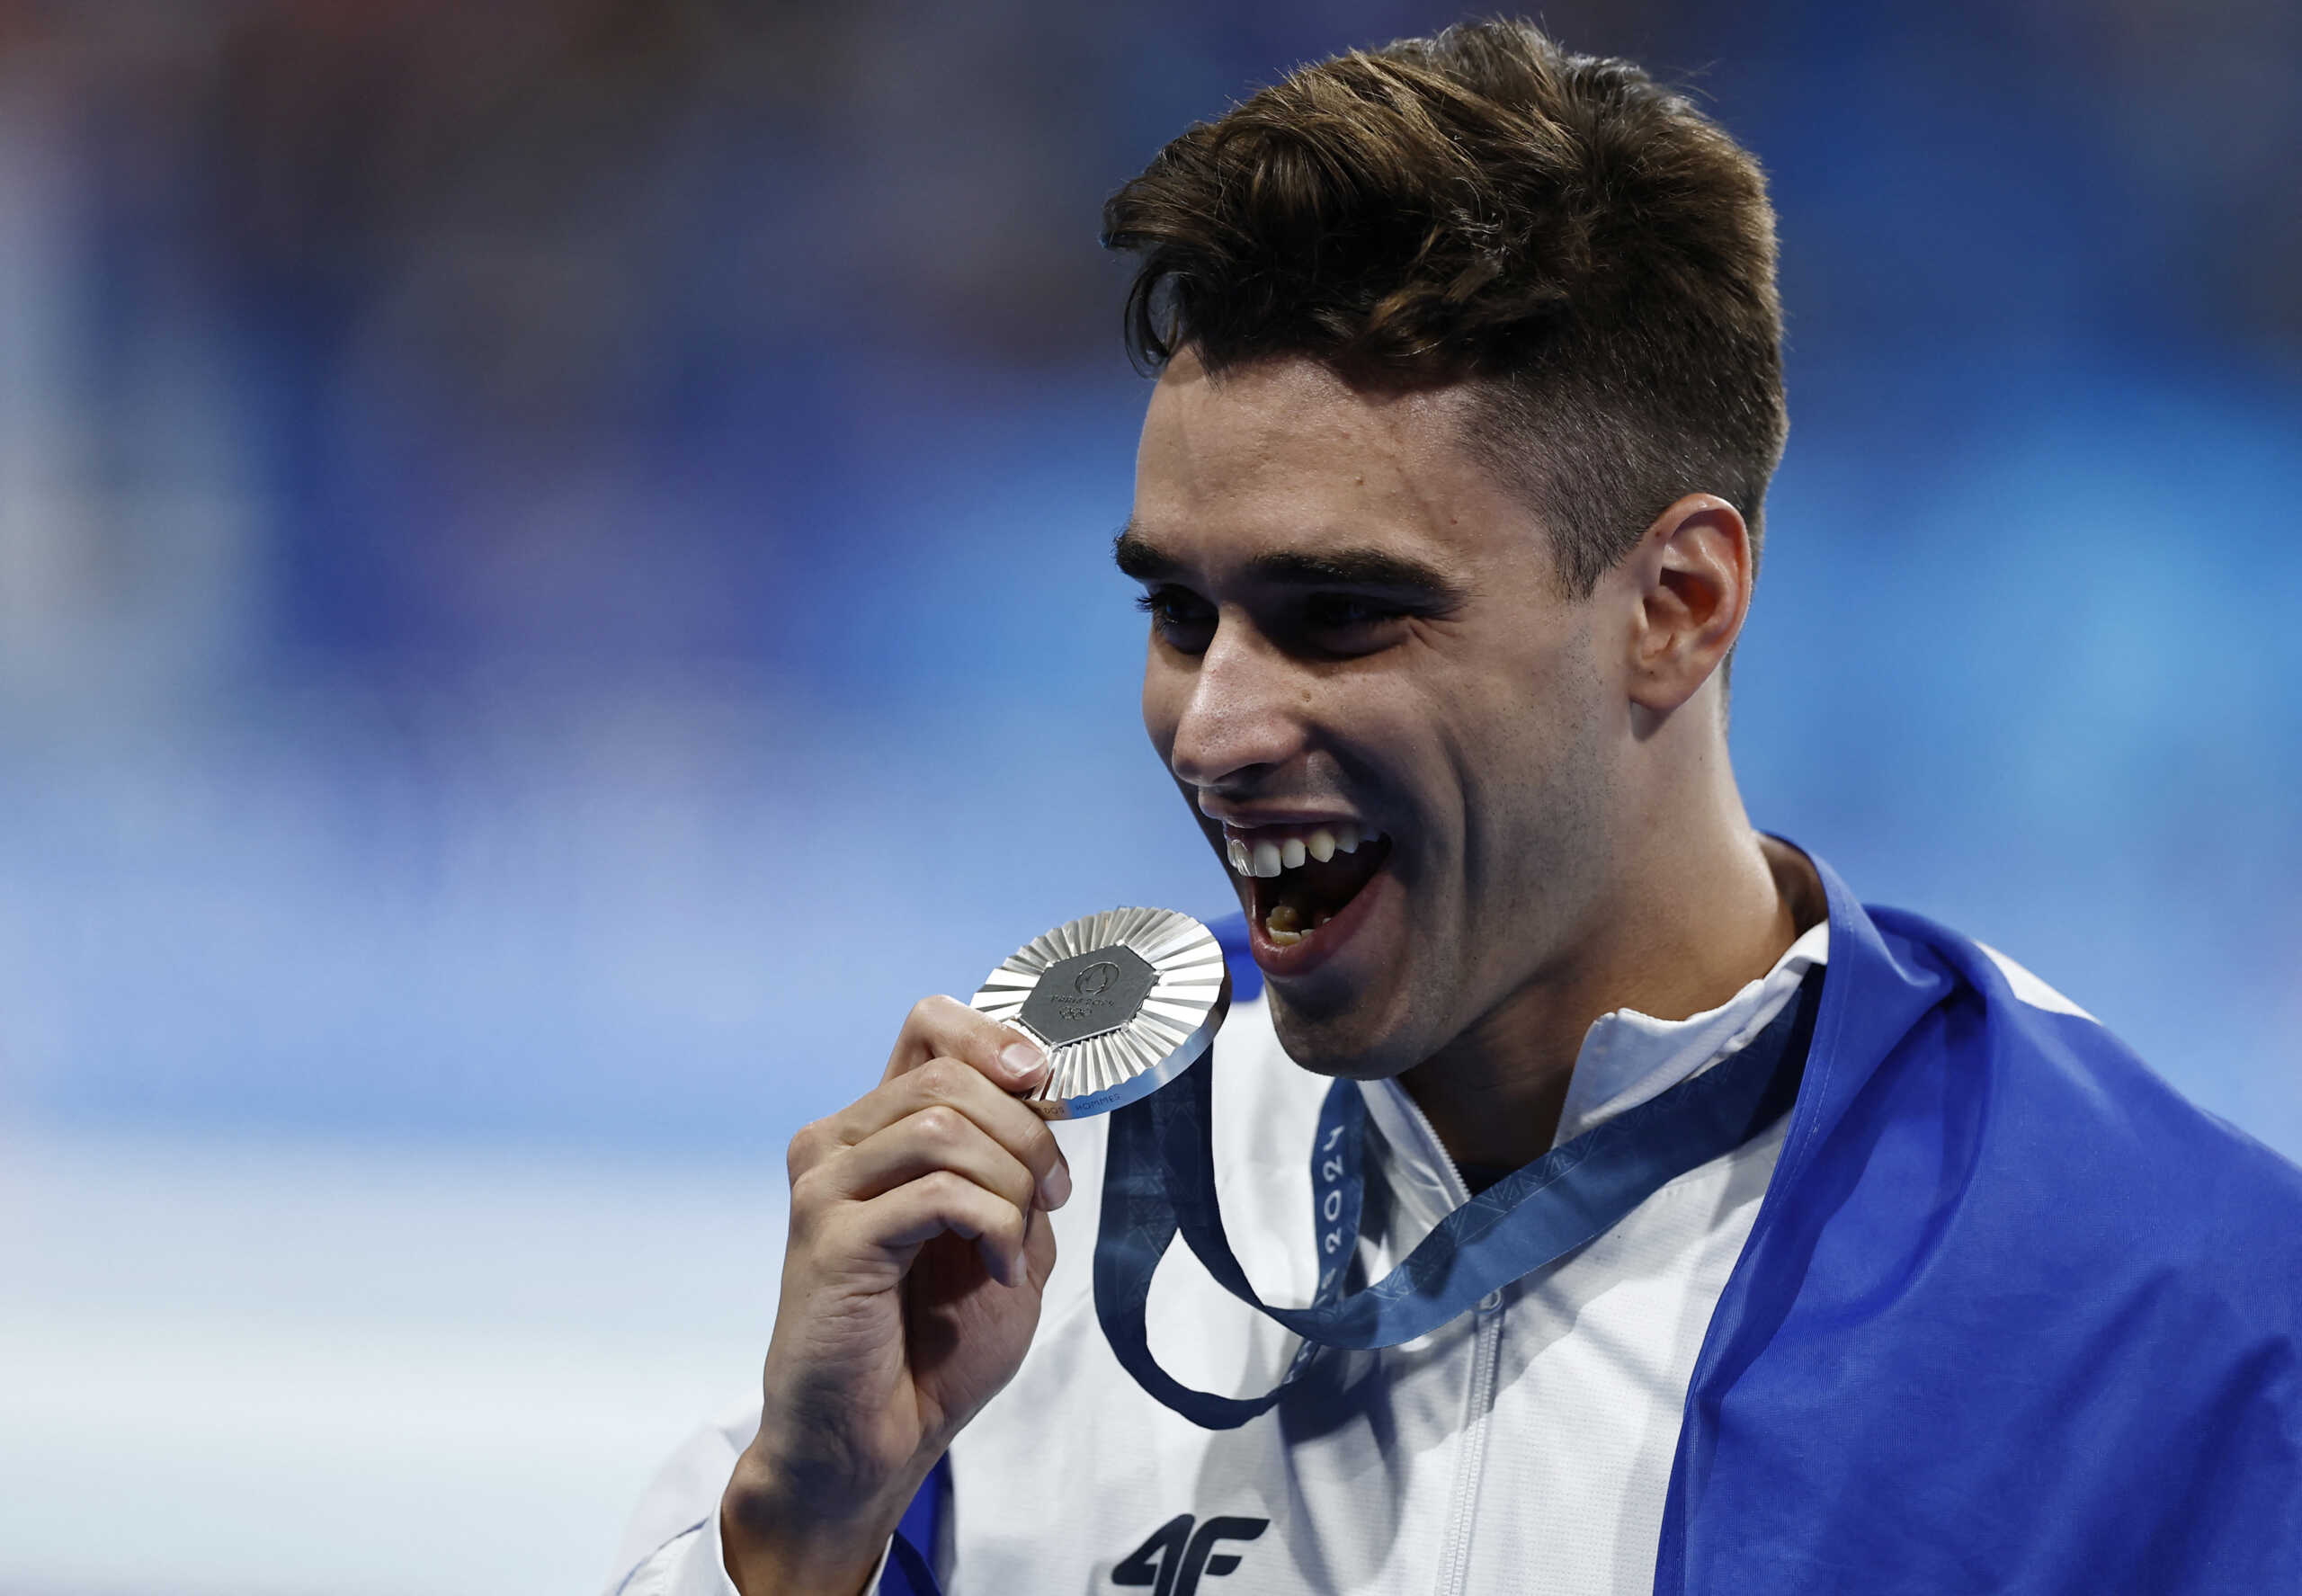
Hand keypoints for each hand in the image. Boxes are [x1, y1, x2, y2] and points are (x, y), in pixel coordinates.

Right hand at [721, 996, 1070, 1593]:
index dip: (998, 1037)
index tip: (1047, 1085)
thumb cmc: (930, 1347)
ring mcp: (826, 1187)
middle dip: (1027, 1129)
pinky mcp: (832, 1238)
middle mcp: (838, 1144)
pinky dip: (991, 1226)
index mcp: (875, 1132)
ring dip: (1011, 1181)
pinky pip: (938, 1194)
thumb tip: (1045, 1098)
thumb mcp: (1002, 1238)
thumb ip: (1017, 1169)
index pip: (930, 1024)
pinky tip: (994, 1271)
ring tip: (1016, 1243)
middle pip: (949, 1073)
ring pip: (944, 1126)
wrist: (873, 1443)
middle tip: (1054, 1192)